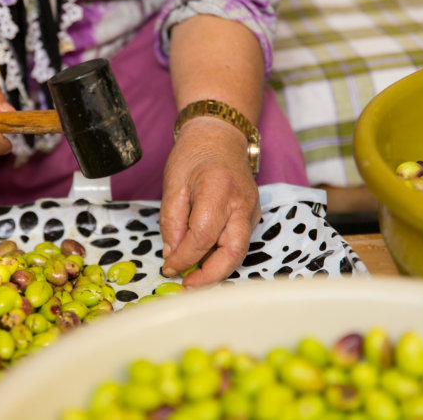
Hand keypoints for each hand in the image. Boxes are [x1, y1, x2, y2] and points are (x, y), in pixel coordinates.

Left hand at [160, 117, 260, 286]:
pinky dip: (222, 256)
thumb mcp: (172, 184)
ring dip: (217, 269)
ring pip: (239, 251)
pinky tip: (204, 260)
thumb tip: (173, 255)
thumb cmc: (193, 155)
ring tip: (193, 277)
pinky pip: (239, 243)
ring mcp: (252, 210)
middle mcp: (242, 203)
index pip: (203, 236)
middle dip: (210, 276)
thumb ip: (171, 221)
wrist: (220, 136)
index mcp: (219, 190)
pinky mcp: (253, 216)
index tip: (169, 267)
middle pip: (232, 252)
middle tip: (187, 286)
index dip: (185, 258)